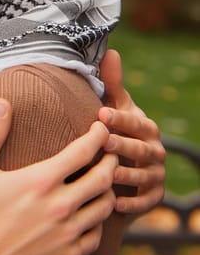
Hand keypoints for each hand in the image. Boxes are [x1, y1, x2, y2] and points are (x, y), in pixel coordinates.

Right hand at [0, 98, 116, 254]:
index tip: (101, 127)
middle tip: (110, 152)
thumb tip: (2, 102)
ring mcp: (66, 235)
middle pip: (102, 179)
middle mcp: (60, 207)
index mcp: (40, 181)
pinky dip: (98, 223)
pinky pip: (96, 237)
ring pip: (104, 208)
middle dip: (111, 161)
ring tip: (104, 182)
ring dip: (108, 191)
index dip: (97, 136)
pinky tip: (90, 216)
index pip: (82, 151)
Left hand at [98, 49, 165, 214]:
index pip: (135, 121)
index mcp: (145, 126)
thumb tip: (111, 51)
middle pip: (142, 148)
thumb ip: (112, 83)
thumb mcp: (113, 106)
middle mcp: (154, 150)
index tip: (100, 114)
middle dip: (124, 145)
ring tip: (108, 174)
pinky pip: (146, 201)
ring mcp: (155, 174)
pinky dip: (133, 203)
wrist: (118, 166)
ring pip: (145, 176)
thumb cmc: (113, 130)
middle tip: (104, 143)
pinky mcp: (153, 196)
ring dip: (127, 175)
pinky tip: (115, 203)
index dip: (119, 118)